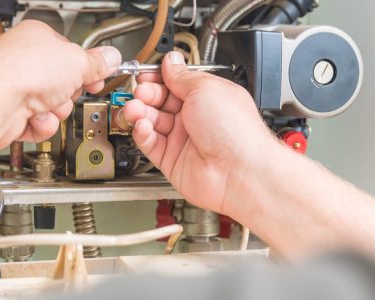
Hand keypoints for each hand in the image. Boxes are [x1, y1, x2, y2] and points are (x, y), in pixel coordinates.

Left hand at [0, 20, 120, 148]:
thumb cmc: (23, 71)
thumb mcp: (77, 61)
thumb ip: (97, 63)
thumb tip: (111, 58)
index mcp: (38, 37)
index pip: (71, 52)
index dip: (87, 66)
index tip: (98, 75)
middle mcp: (25, 61)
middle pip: (64, 82)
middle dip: (70, 92)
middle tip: (68, 90)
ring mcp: (17, 88)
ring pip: (55, 106)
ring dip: (58, 110)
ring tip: (48, 104)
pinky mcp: (13, 114)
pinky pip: (41, 123)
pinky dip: (43, 124)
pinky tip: (36, 117)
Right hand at [124, 51, 277, 213]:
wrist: (239, 170)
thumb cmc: (235, 130)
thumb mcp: (205, 88)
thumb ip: (182, 76)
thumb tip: (171, 61)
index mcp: (207, 97)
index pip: (175, 83)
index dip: (159, 78)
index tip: (146, 75)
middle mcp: (195, 118)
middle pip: (160, 101)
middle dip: (147, 94)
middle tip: (141, 92)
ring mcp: (184, 139)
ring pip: (152, 122)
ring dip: (140, 112)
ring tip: (136, 108)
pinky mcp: (172, 160)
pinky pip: (150, 143)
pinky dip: (143, 133)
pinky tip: (143, 125)